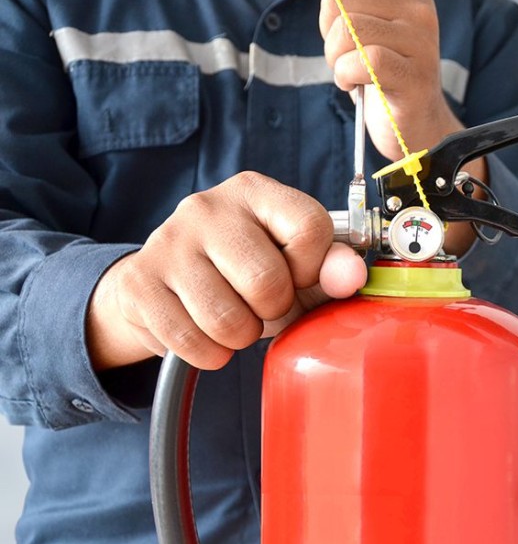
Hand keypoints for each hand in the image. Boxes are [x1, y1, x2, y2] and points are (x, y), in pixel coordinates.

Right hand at [87, 172, 367, 370]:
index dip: (312, 267)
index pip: (311, 227)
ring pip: (226, 319)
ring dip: (240, 335)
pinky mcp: (139, 283)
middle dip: (274, 309)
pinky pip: (190, 341)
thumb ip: (331, 267)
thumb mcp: (294, 263)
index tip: (297, 276)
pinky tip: (205, 333)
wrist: (162, 285)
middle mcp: (207, 207)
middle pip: (266, 281)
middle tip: (261, 305)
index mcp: (255, 191)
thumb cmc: (241, 271)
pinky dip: (208, 353)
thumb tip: (353, 274)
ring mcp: (167, 242)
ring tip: (235, 319)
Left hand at [319, 0, 455, 160]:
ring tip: (349, 71)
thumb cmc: (383, 73)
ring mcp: (421, 42)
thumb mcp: (366, 23)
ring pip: (348, 29)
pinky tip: (352, 84)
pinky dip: (345, 75)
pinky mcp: (415, 76)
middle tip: (346, 56)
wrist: (415, 123)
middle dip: (329, 33)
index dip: (329, 1)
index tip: (344, 27)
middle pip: (339, 0)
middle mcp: (419, 8)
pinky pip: (363, 61)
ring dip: (335, 57)